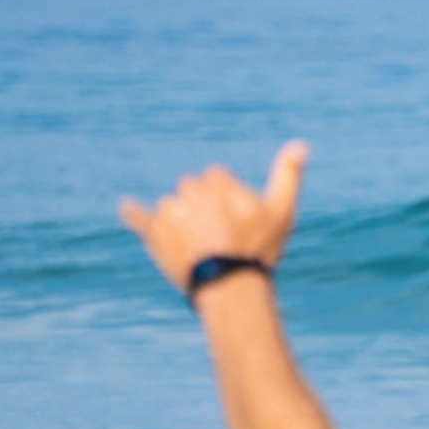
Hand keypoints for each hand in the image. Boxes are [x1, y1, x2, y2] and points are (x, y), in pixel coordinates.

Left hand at [122, 141, 308, 293]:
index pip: (217, 179)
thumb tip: (301, 144)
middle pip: (193, 190)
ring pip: (174, 207)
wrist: (229, 284)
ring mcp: (170, 213)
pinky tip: (127, 209)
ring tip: (200, 247)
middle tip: (220, 235)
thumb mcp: (282, 211)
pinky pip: (139, 219)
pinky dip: (133, 214)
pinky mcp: (155, 234)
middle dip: (204, 207)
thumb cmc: (258, 249)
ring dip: (182, 220)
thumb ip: (288, 175)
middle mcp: (189, 191)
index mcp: (216, 181)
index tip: (238, 220)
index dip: (228, 199)